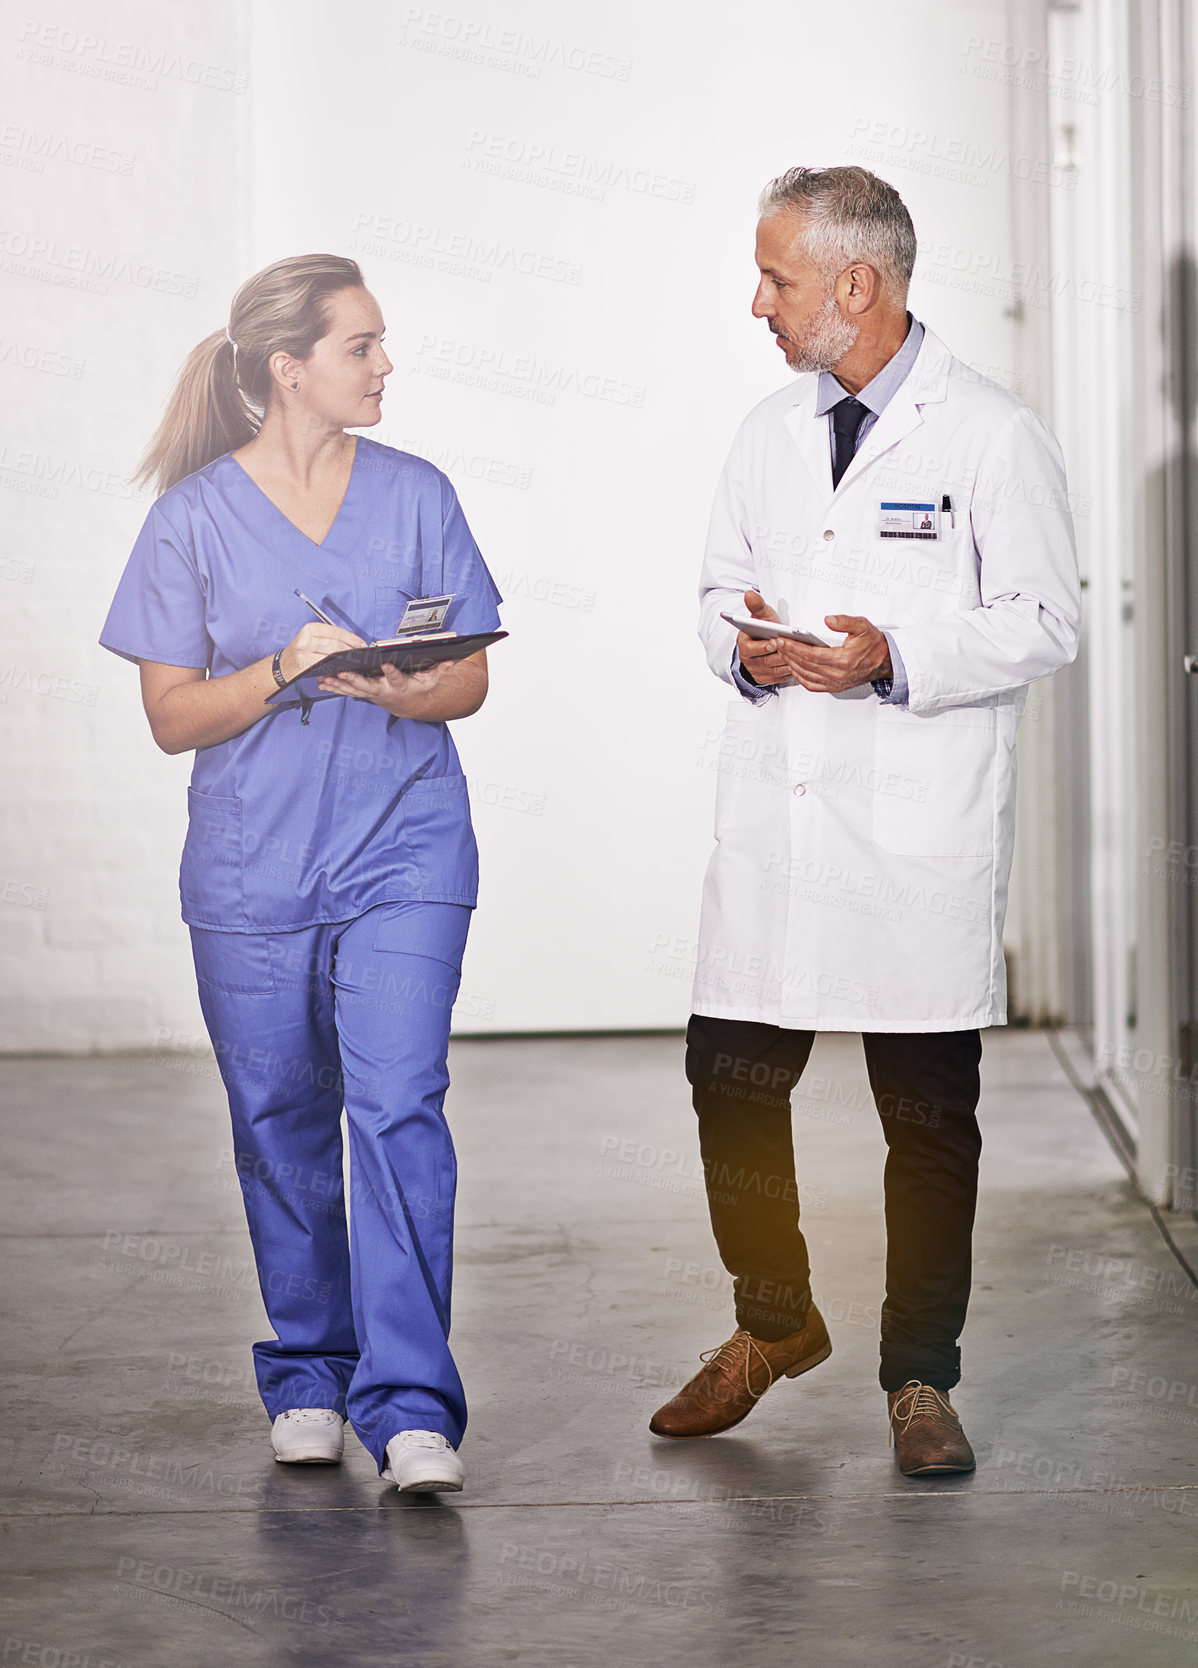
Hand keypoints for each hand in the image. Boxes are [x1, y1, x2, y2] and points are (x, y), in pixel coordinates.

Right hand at [278, 622, 363, 680]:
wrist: (284, 666)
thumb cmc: (302, 651)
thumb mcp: (313, 638)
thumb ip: (330, 637)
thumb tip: (353, 642)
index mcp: (310, 629)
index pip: (336, 632)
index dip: (351, 638)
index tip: (361, 643)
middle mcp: (306, 640)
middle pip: (335, 645)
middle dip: (351, 650)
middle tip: (361, 655)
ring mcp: (305, 654)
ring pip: (331, 657)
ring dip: (345, 660)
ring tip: (354, 662)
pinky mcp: (305, 667)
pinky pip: (325, 668)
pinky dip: (336, 668)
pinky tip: (342, 669)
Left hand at [317, 658, 455, 716]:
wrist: (410, 705)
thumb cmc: (419, 688)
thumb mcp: (431, 679)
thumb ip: (440, 669)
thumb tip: (452, 660)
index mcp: (400, 685)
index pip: (397, 677)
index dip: (391, 671)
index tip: (385, 663)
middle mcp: (384, 691)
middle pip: (367, 686)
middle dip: (354, 679)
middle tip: (342, 672)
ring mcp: (372, 694)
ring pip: (353, 689)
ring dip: (338, 684)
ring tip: (324, 678)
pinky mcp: (364, 693)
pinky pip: (348, 691)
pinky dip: (335, 686)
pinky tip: (322, 682)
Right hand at [736, 591, 795, 686]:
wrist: (763, 642)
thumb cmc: (763, 628)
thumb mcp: (761, 616)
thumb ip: (757, 606)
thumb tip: (750, 594)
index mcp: (744, 644)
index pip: (751, 649)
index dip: (762, 647)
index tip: (773, 642)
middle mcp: (748, 660)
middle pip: (766, 661)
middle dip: (781, 655)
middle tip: (794, 649)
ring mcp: (757, 671)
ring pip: (775, 670)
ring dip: (788, 663)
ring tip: (800, 655)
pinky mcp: (766, 680)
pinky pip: (780, 678)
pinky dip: (790, 671)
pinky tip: (800, 663)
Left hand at [772, 614, 891, 693]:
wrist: (884, 661)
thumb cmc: (873, 644)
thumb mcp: (862, 626)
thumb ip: (844, 621)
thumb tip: (828, 619)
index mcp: (842, 660)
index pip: (810, 655)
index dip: (793, 647)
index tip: (782, 640)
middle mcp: (837, 675)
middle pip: (804, 665)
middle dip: (788, 654)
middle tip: (776, 644)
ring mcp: (835, 683)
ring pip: (805, 676)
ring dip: (791, 664)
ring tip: (782, 652)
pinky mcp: (834, 688)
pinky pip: (811, 685)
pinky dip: (799, 677)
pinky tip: (793, 667)